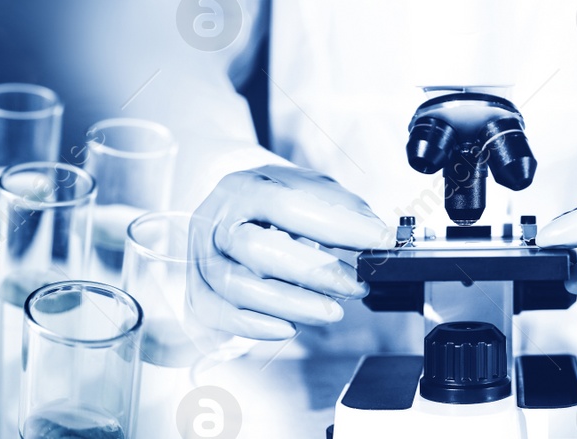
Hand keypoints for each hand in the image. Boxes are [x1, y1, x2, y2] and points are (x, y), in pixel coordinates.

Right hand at [187, 165, 392, 339]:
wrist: (229, 211)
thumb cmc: (272, 203)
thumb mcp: (308, 189)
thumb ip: (341, 207)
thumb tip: (376, 234)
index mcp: (243, 187)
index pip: (287, 204)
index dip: (336, 225)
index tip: (377, 240)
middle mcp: (216, 221)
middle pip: (257, 250)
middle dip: (314, 273)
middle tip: (354, 286)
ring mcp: (203, 259)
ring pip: (239, 288)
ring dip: (293, 305)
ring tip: (332, 311)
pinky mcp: (198, 291)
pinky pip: (220, 315)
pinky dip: (256, 326)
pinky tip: (289, 327)